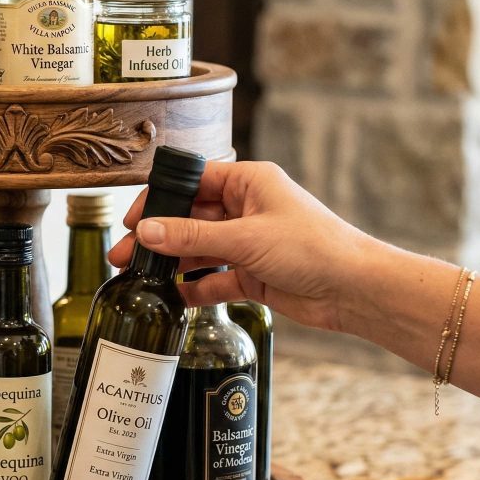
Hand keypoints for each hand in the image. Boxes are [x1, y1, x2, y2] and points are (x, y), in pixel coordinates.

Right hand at [107, 160, 374, 332]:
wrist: (355, 290)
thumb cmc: (313, 248)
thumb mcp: (245, 238)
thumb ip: (192, 235)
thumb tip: (146, 230)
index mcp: (248, 183)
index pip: (192, 181)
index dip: (159, 198)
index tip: (132, 219)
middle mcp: (246, 209)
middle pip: (189, 218)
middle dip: (157, 237)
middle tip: (125, 255)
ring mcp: (248, 243)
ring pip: (198, 249)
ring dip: (171, 264)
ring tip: (140, 279)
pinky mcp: (252, 274)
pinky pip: (214, 278)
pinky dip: (195, 287)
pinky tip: (174, 297)